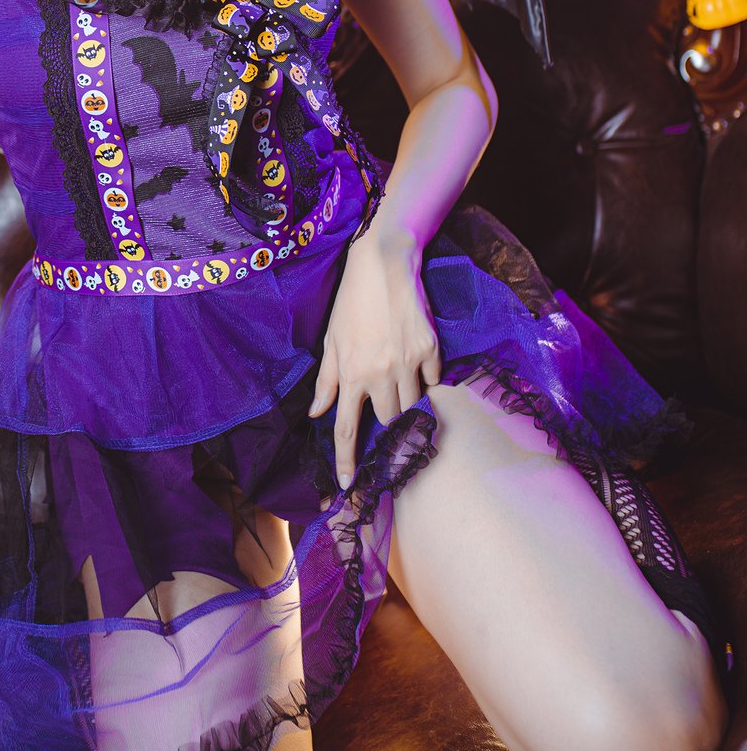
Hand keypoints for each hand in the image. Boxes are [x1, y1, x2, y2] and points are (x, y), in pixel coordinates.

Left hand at [307, 230, 441, 490]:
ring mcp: (409, 363)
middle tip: (387, 426)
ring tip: (403, 395)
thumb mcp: (331, 340)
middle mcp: (381, 374)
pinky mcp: (431, 350)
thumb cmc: (352, 302)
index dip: (347, 461)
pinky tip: (418, 369)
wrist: (384, 266)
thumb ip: (327, 380)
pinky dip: (427, 381)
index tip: (348, 485)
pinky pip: (433, 380)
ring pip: (414, 405)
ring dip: (408, 407)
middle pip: (389, 423)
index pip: (347, 429)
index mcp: (352, 374)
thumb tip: (317, 413)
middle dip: (387, 431)